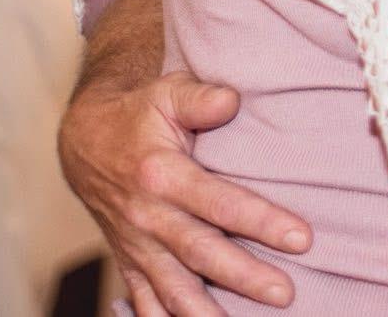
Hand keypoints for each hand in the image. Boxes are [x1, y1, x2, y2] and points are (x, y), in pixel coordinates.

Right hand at [58, 70, 312, 314]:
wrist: (84, 141)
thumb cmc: (139, 113)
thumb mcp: (168, 92)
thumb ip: (202, 98)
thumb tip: (232, 101)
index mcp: (162, 175)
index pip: (220, 204)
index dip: (261, 222)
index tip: (302, 238)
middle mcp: (148, 216)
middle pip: (201, 254)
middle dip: (244, 277)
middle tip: (285, 293)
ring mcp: (136, 244)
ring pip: (173, 287)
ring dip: (205, 313)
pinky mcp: (129, 260)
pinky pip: (144, 300)